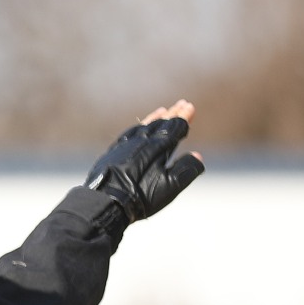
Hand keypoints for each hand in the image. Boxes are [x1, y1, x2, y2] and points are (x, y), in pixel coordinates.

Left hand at [86, 100, 201, 223]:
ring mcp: (126, 146)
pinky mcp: (113, 152)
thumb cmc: (140, 196)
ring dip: (155, 118)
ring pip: (144, 126)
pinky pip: (129, 133)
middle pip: (160, 123)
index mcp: (158, 147)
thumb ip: (186, 170)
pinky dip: (138, 127)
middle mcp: (142, 141)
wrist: (105, 201)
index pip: (174, 127)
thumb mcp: (169, 187)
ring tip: (162, 110)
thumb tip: (198, 155)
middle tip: (181, 103)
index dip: (184, 118)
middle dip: (173, 114)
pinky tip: (138, 128)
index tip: (190, 108)